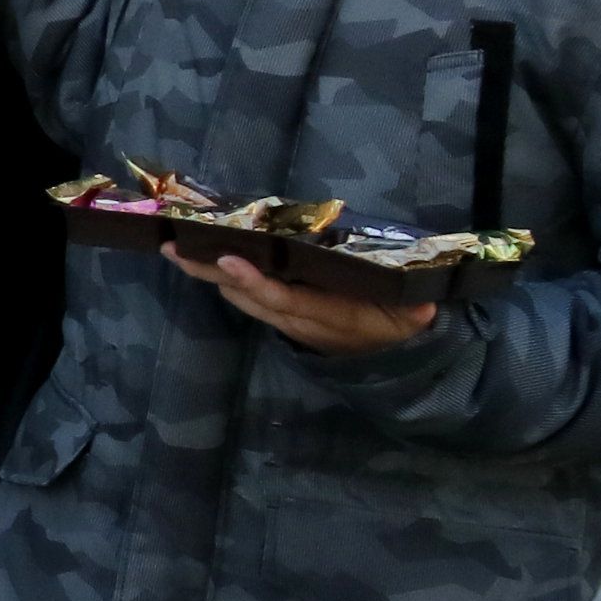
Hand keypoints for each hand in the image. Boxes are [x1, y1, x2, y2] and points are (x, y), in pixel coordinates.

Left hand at [166, 244, 441, 357]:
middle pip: (246, 296)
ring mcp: (287, 320)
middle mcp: (298, 321)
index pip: (284, 300)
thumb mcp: (413, 316)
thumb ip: (415, 311)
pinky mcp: (283, 315)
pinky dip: (225, 277)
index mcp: (328, 317)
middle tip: (174, 246)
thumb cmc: (402, 322)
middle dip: (209, 273)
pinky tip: (204, 256)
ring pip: (240, 297)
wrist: (393, 355)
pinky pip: (247, 297)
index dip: (254, 283)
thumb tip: (426, 305)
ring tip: (178, 245)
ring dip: (208, 274)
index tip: (227, 260)